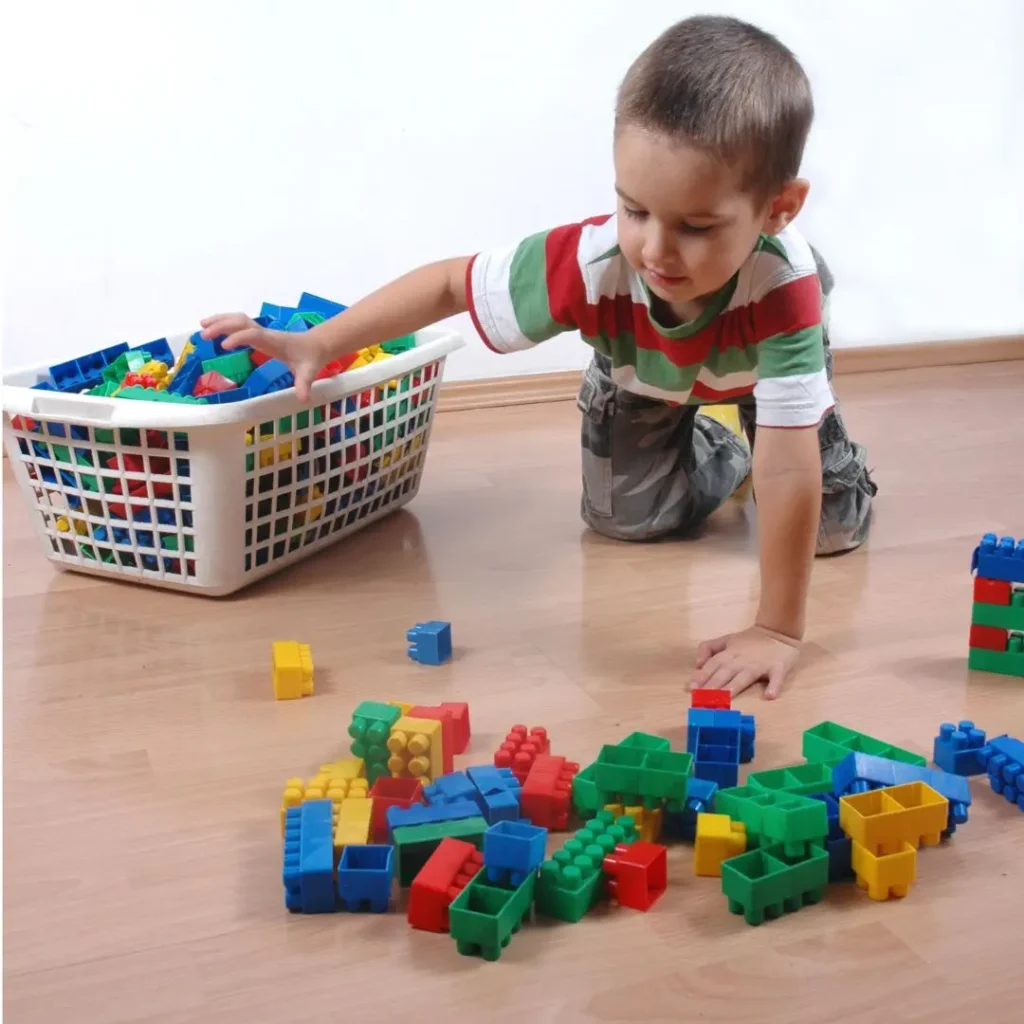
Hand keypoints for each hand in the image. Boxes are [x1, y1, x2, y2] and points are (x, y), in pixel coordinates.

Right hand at [199, 313, 328, 401]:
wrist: (317, 345)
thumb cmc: (310, 358)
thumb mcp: (309, 372)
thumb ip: (304, 384)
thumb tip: (303, 399)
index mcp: (275, 341)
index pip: (254, 334)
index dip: (239, 337)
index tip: (224, 346)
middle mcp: (266, 333)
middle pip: (241, 322)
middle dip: (222, 326)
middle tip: (204, 335)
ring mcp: (261, 331)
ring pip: (238, 320)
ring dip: (220, 321)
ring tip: (202, 326)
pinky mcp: (259, 334)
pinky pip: (239, 325)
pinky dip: (224, 323)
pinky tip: (212, 328)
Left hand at [692, 625, 800, 699]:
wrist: (779, 630)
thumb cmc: (750, 640)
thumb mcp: (726, 639)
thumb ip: (708, 648)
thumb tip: (696, 665)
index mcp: (730, 652)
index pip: (713, 664)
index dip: (703, 675)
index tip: (692, 688)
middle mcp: (743, 659)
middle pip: (726, 671)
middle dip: (714, 684)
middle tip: (703, 697)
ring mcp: (761, 664)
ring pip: (746, 676)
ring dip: (735, 686)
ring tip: (726, 697)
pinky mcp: (779, 668)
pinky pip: (777, 678)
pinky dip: (774, 686)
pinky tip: (770, 696)